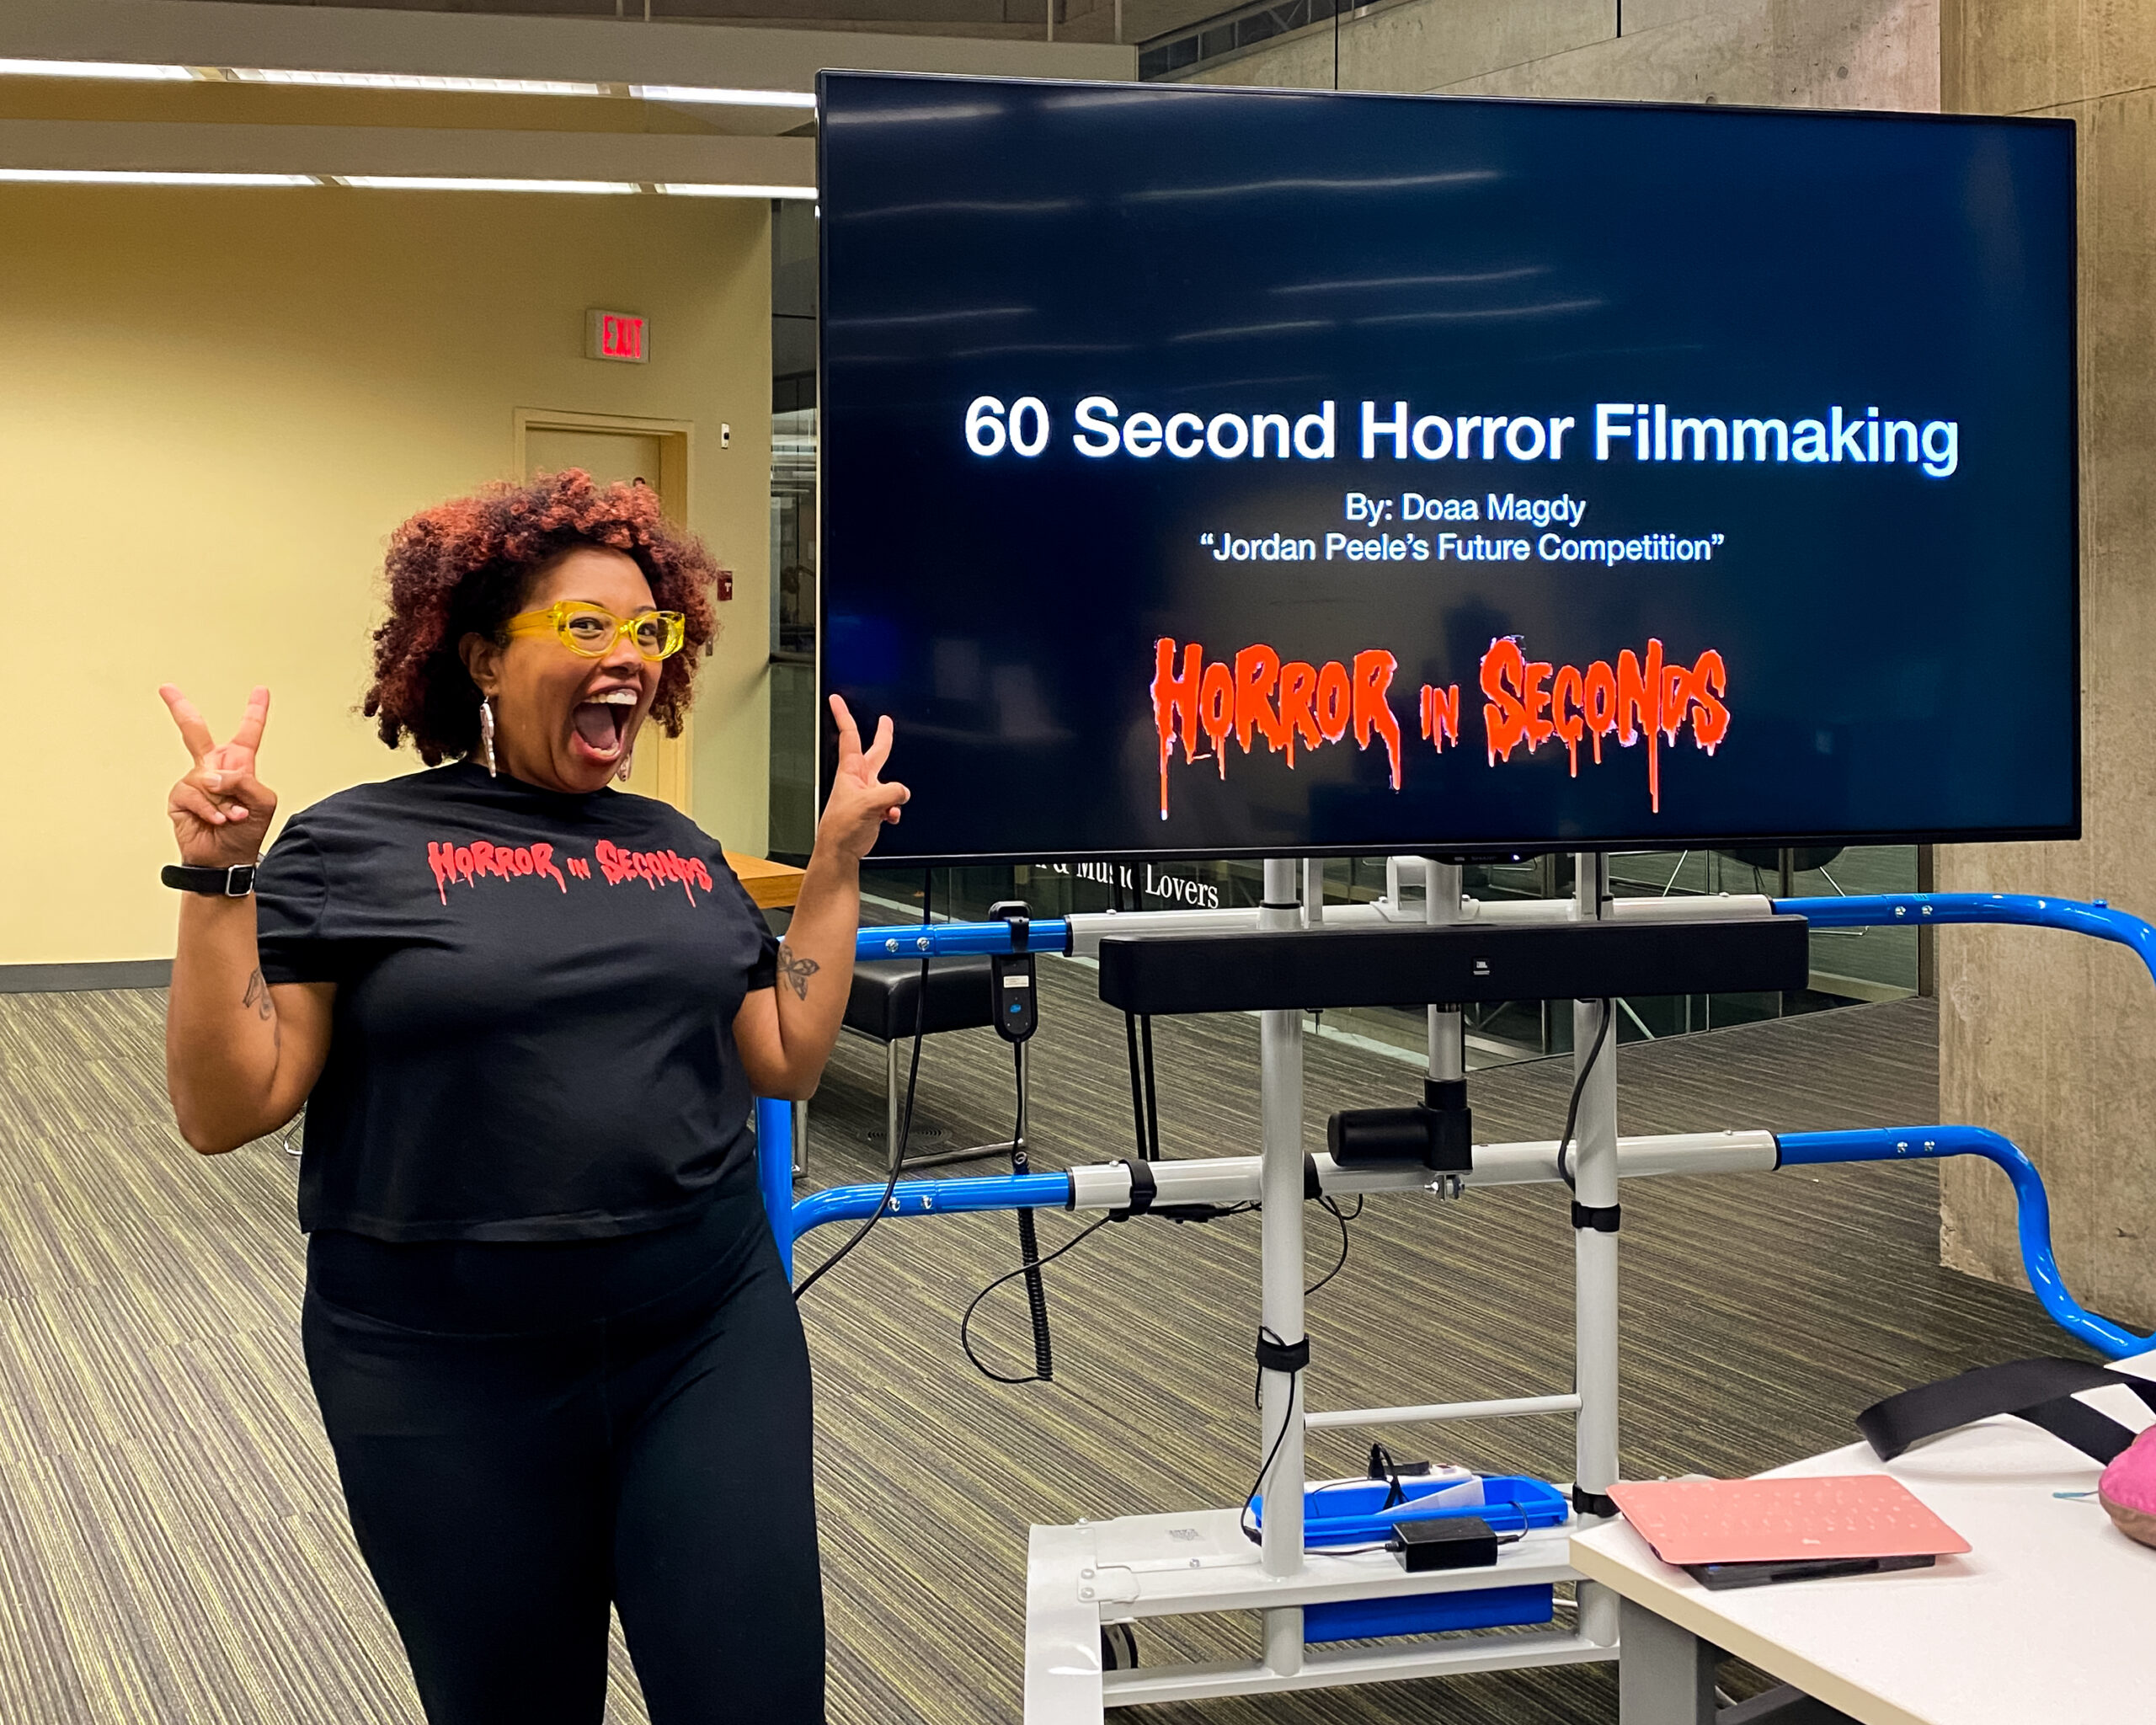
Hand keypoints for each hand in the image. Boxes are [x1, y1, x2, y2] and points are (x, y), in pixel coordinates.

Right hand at [160, 684, 277, 867]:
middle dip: (179, 708)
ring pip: (206, 777)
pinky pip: (194, 794)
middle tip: (166, 688)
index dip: (255, 712)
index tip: (261, 690)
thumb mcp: (262, 801)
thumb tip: (213, 776)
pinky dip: (210, 809)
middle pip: (195, 732)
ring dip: (223, 800)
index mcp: (239, 765)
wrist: (226, 859)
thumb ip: (245, 780)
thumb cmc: (248, 831)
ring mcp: (195, 782)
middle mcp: (214, 769)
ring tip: (231, 817)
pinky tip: (217, 820)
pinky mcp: (180, 797)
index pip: (248, 733)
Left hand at [816, 694, 908, 863]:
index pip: (848, 736)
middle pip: (876, 753)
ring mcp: (868, 793)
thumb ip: (890, 793)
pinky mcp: (874, 808)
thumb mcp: (868, 804)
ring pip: (889, 784)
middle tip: (886, 721)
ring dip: (894, 796)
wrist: (840, 850)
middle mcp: (860, 779)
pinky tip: (888, 818)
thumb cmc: (841, 826)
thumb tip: (903, 792)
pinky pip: (892, 803)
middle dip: (883, 737)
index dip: (843, 716)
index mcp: (851, 771)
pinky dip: (894, 810)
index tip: (835, 699)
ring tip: (888, 809)